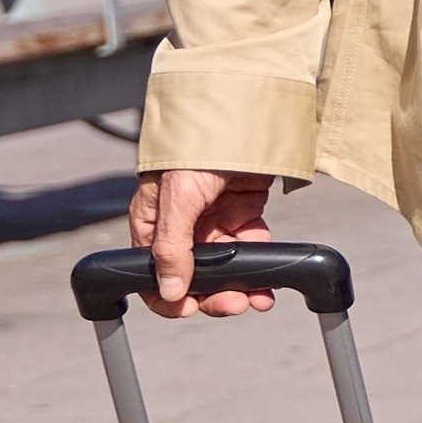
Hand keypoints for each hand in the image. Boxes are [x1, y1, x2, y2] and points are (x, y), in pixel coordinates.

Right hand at [133, 163, 283, 313]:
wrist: (241, 113)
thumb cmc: (194, 148)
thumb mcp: (177, 197)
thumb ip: (172, 245)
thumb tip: (171, 291)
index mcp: (152, 224)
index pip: (153, 273)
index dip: (170, 297)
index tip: (191, 309)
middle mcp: (180, 227)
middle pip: (193, 275)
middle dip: (214, 294)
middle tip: (236, 304)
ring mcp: (212, 220)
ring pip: (225, 266)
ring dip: (242, 284)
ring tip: (259, 299)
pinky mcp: (242, 212)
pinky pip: (249, 245)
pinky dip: (259, 261)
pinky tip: (269, 272)